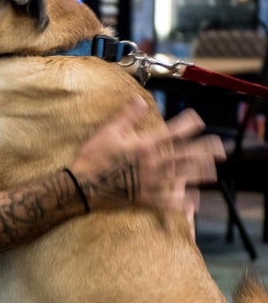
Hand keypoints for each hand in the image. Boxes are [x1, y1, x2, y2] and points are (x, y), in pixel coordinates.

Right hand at [70, 98, 225, 215]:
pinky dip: (182, 201)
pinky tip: (193, 200)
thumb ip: (127, 116)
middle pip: (185, 155)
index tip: (198, 119)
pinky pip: (169, 201)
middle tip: (219, 147)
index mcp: (144, 145)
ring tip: (212, 170)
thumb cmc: (94, 156)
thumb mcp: (108, 131)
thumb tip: (141, 100)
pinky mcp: (146, 198)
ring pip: (182, 177)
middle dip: (204, 150)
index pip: (172, 132)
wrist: (83, 185)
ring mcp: (151, 182)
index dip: (187, 124)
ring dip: (199, 173)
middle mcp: (153, 164)